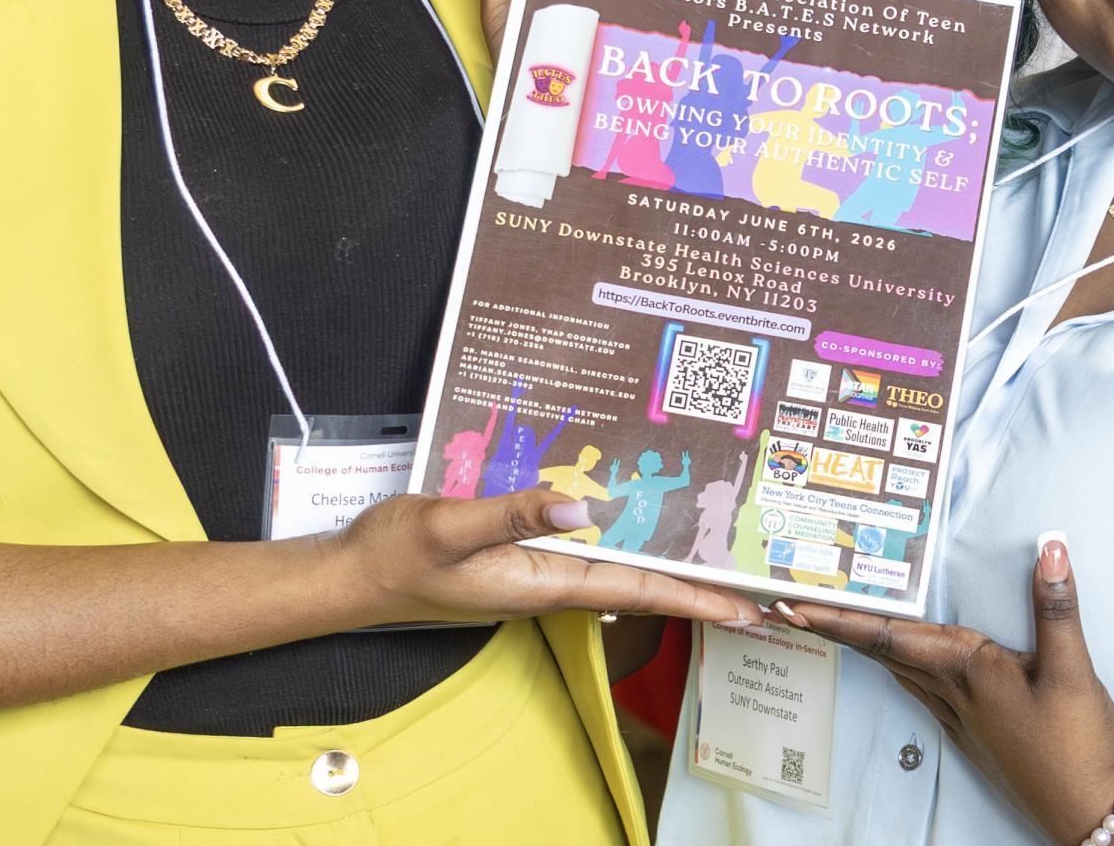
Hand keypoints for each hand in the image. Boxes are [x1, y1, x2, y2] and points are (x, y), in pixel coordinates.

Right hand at [330, 486, 760, 631]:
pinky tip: (635, 523)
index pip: (637, 590)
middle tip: (760, 585)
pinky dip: (621, 542)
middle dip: (699, 586)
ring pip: (616, 567)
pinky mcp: (520, 558)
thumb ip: (512, 514)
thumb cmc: (396, 555)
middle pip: (640, 586)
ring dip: (665, 564)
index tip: (750, 606)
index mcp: (544, 582)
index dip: (697, 596)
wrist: (354, 574)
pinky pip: (586, 552)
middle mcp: (549, 583)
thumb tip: (583, 506)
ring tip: (717, 554)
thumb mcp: (449, 526)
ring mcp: (535, 573)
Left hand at [785, 538, 1113, 842]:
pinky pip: (917, 687)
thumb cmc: (1077, 743)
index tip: (794, 607)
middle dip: (834, 627)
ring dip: (861, 644)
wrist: (1088, 807)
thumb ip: (1056, 606)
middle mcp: (950, 692)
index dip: (838, 619)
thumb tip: (1051, 547)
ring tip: (831, 621)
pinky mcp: (970, 730)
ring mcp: (957, 715)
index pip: (887, 635)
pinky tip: (895, 660)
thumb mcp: (1072, 669)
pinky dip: (894, 663)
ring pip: (896, 668)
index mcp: (964, 670)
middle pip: (879, 650)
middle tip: (791, 605)